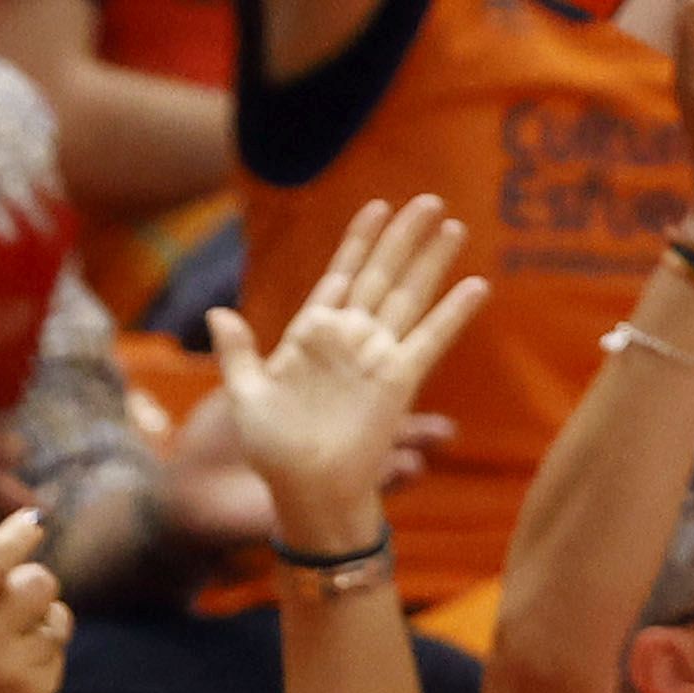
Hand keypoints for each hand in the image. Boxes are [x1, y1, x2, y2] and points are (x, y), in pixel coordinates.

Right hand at [0, 512, 71, 692]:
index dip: (17, 536)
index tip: (33, 523)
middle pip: (39, 583)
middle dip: (33, 582)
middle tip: (17, 594)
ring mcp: (13, 674)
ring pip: (56, 619)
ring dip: (41, 620)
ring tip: (15, 637)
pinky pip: (58, 654)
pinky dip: (42, 655)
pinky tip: (16, 669)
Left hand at [206, 194, 489, 551]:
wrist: (305, 492)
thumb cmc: (273, 451)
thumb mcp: (245, 396)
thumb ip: (238, 353)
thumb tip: (217, 314)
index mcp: (313, 334)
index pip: (341, 274)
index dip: (359, 242)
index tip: (377, 207)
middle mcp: (349, 339)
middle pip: (381, 274)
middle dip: (402, 237)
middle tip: (427, 199)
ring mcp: (376, 357)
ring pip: (408, 295)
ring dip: (430, 260)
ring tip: (452, 224)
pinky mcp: (398, 381)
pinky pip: (431, 339)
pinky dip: (453, 314)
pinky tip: (475, 286)